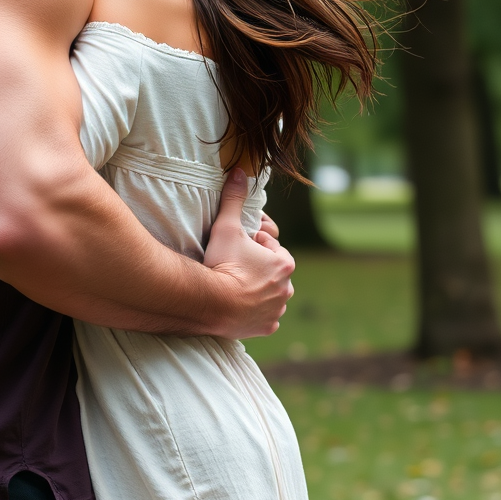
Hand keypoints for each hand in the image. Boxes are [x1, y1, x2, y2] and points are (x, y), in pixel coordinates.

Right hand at [202, 169, 294, 339]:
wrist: (213, 304)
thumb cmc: (223, 264)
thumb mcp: (227, 227)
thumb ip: (234, 199)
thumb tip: (239, 172)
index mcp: (284, 264)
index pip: (271, 246)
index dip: (254, 242)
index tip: (239, 245)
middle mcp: (287, 289)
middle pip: (272, 271)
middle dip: (257, 266)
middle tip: (233, 264)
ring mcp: (277, 310)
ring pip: (270, 295)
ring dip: (257, 289)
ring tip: (233, 284)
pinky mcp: (266, 327)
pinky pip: (263, 317)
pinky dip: (253, 311)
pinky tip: (237, 305)